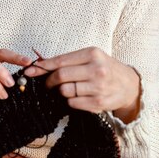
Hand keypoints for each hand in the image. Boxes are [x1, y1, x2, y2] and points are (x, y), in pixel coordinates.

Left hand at [24, 47, 140, 122]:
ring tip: (69, 89)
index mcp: (92, 54)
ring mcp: (98, 87)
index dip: (42, 67)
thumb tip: (39, 64)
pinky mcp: (98, 103)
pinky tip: (78, 96)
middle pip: (60, 76)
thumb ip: (67, 61)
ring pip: (65, 91)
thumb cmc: (105, 69)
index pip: (60, 61)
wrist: (129, 85)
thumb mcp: (90, 57)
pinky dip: (70, 101)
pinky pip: (72, 103)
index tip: (29, 71)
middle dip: (49, 81)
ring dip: (61, 91)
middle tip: (48, 84)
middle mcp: (96, 69)